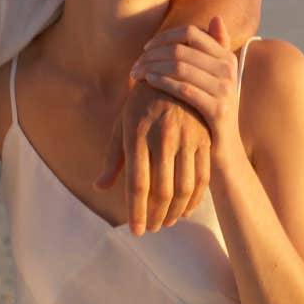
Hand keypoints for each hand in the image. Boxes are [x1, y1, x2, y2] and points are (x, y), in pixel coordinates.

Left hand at [94, 78, 212, 236]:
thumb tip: (99, 187)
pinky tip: (186, 209)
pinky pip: (202, 177)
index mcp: (137, 134)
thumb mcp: (122, 125)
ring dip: (175, 211)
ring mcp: (187, 137)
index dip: (137, 212)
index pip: (137, 183)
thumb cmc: (140, 104)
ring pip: (184, 187)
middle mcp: (164, 136)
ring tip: (167, 222)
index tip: (136, 231)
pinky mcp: (205, 138)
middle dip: (156, 216)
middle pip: (161, 190)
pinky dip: (195, 199)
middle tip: (152, 229)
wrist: (172, 72)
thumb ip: (112, 158)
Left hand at [130, 17, 240, 149]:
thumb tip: (215, 17)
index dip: (164, 37)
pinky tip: (147, 83)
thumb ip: (211, 51)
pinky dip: (162, 82)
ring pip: (179, 66)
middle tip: (134, 66)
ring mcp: (225, 89)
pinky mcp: (218, 110)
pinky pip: (184, 88)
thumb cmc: (209, 114)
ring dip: (151, 68)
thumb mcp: (214, 80)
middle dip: (152, 55)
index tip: (145, 49)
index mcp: (226, 57)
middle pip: (181, 48)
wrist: (223, 153)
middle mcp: (229, 69)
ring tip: (135, 75)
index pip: (190, 32)